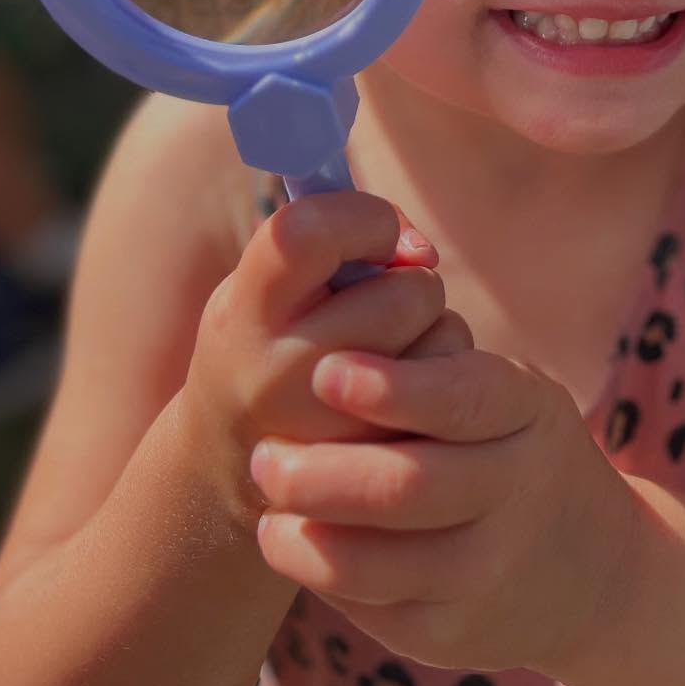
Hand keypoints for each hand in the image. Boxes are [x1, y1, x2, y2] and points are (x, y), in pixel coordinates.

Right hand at [180, 191, 469, 526]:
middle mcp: (281, 376)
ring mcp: (333, 432)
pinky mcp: (381, 468)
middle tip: (381, 300)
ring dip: (435, 328)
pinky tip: (403, 391)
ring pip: (444, 339)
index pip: (307, 235)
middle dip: (410, 280)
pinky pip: (457, 394)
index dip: (362, 218)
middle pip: (405, 294)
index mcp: (244, 315)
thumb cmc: (265, 343)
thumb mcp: (265, 286)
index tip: (377, 234)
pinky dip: (447, 377)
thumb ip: (328, 242)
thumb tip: (417, 246)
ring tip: (390, 347)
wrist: (227, 464)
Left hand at [248, 344, 637, 675]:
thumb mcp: (506, 389)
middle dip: (322, 472)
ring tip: (266, 500)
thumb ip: (434, 361)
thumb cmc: (512, 445)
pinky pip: (370, 607)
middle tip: (264, 455)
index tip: (325, 371)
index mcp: (528, 411)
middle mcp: (516, 491)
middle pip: (409, 487)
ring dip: (305, 531)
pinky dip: (320, 571)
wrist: (590, 569)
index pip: (462, 398)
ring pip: (378, 562)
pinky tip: (293, 539)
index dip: (393, 389)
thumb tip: (332, 315)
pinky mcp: (452, 635)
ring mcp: (488, 569)